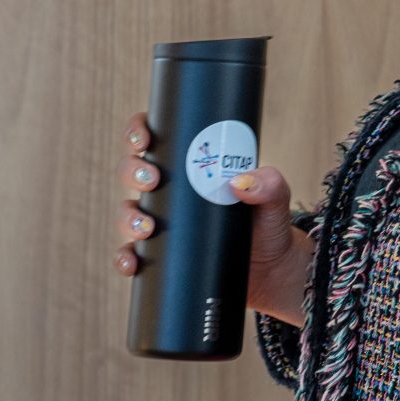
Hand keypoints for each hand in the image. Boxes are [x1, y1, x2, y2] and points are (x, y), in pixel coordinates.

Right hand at [111, 111, 314, 325]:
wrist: (271, 268)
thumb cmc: (267, 224)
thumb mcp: (274, 199)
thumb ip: (269, 184)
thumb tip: (240, 182)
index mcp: (193, 167)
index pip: (157, 139)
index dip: (139, 132)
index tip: (144, 140)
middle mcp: (170, 192)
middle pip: (133, 172)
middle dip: (133, 172)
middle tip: (152, 179)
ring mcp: (162, 224)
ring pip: (127, 213)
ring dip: (128, 217)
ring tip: (147, 226)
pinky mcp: (160, 256)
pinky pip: (131, 255)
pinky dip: (125, 259)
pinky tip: (133, 263)